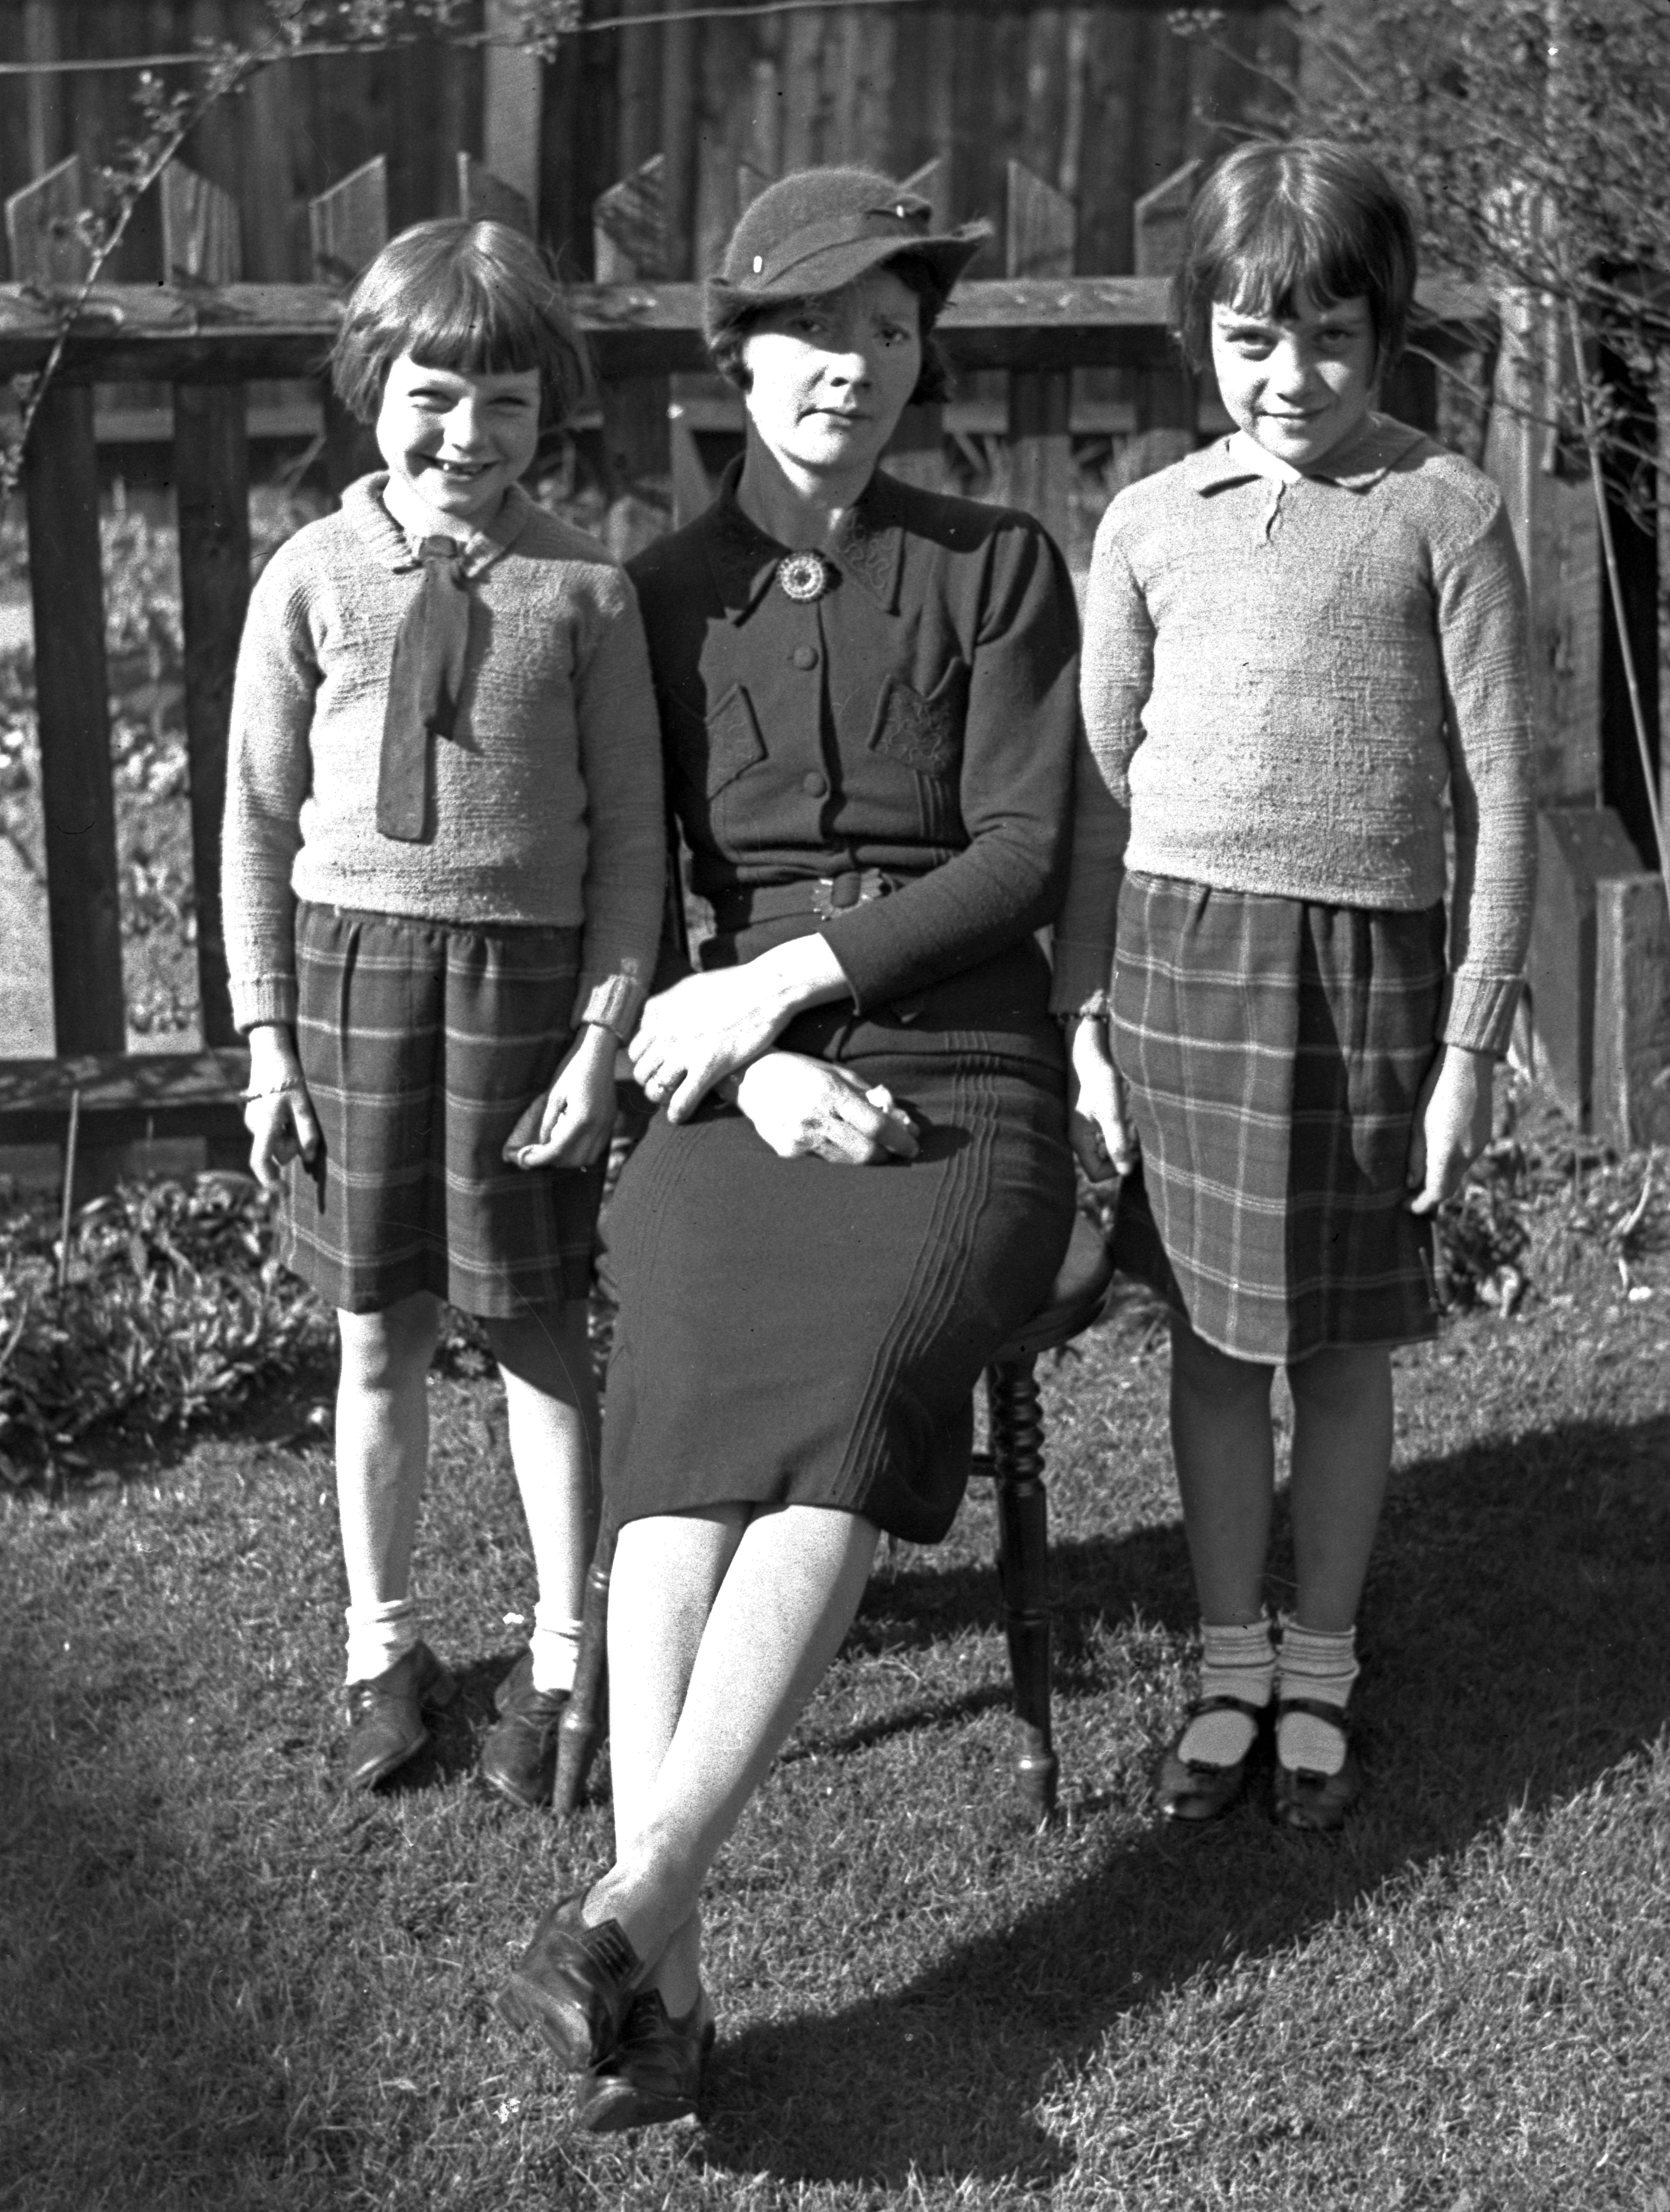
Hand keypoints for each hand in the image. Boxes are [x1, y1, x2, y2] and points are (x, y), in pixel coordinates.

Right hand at [243, 1022, 320, 1194]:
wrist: (270, 1051)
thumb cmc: (290, 1076)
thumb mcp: (304, 1104)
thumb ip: (308, 1134)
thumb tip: (308, 1160)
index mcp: (264, 1124)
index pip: (261, 1161)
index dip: (270, 1181)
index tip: (284, 1192)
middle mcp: (253, 1125)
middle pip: (276, 1152)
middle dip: (292, 1145)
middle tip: (303, 1118)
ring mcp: (252, 1120)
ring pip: (276, 1141)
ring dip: (289, 1133)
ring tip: (295, 1106)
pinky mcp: (255, 1115)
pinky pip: (273, 1130)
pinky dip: (284, 1125)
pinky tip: (288, 1104)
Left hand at [505, 1023, 617, 1169]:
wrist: (598, 1054)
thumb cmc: (572, 1070)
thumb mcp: (554, 1095)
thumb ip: (548, 1122)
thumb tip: (542, 1144)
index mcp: (581, 1118)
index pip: (557, 1150)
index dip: (538, 1159)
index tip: (524, 1161)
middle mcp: (597, 1126)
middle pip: (574, 1160)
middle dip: (554, 1160)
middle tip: (537, 1152)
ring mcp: (607, 1125)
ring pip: (588, 1159)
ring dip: (569, 1159)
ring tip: (554, 1147)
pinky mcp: (611, 1122)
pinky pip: (597, 1148)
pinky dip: (582, 1151)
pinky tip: (570, 1141)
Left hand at [630, 937, 850, 1121]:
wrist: (767, 987)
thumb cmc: (735, 984)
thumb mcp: (689, 987)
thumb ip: (666, 1005)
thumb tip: (653, 1018)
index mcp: (659, 1011)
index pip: (635, 1050)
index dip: (647, 1064)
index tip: (660, 1069)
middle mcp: (666, 1031)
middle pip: (642, 1071)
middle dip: (652, 1083)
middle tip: (667, 1087)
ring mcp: (685, 1049)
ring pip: (656, 1088)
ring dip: (662, 1099)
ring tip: (673, 1100)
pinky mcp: (709, 1065)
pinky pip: (681, 1100)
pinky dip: (677, 1112)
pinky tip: (680, 1115)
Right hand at [734, 1053, 919, 1165]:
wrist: (749, 1078)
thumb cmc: (800, 1070)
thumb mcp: (837, 1073)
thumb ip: (869, 1096)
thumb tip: (903, 1120)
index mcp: (830, 1092)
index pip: (876, 1125)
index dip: (900, 1139)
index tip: (912, 1145)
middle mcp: (814, 1118)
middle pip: (865, 1151)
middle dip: (887, 1153)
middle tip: (896, 1149)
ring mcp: (798, 1138)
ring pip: (846, 1161)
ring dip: (866, 1156)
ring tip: (873, 1145)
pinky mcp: (786, 1152)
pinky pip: (825, 1160)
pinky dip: (840, 1154)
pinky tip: (839, 1142)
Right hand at [1068, 1016, 1136, 1180]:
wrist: (1089, 1049)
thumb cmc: (1100, 1079)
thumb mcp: (1112, 1112)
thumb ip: (1118, 1143)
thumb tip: (1126, 1172)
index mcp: (1079, 1139)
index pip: (1097, 1174)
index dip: (1118, 1169)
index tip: (1133, 1150)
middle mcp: (1078, 1137)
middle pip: (1102, 1162)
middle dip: (1123, 1152)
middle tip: (1135, 1133)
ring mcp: (1083, 1127)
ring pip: (1107, 1147)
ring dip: (1123, 1139)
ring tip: (1132, 1121)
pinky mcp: (1091, 1116)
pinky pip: (1107, 1133)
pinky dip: (1120, 1128)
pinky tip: (1127, 1112)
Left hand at [1406, 1043, 1493, 1214]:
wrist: (1466, 1065)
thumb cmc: (1433, 1091)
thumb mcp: (1415, 1124)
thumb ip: (1414, 1157)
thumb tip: (1411, 1183)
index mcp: (1446, 1153)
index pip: (1437, 1193)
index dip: (1421, 1204)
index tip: (1407, 1206)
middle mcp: (1467, 1154)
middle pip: (1450, 1186)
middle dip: (1431, 1194)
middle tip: (1411, 1194)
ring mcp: (1479, 1145)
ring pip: (1459, 1172)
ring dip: (1442, 1176)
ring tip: (1421, 1170)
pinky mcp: (1485, 1135)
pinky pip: (1467, 1157)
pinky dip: (1453, 1162)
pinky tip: (1440, 1150)